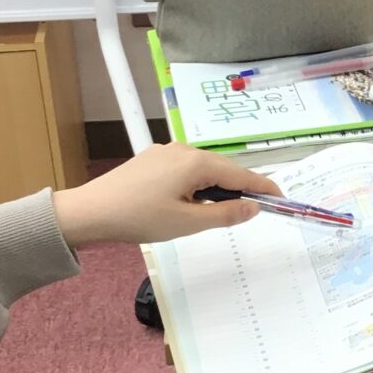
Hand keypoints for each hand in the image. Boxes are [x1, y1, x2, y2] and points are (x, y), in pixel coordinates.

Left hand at [51, 144, 283, 247]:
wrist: (91, 212)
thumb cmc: (140, 218)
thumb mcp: (188, 222)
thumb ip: (225, 214)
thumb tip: (253, 207)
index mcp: (196, 162)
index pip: (241, 175)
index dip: (263, 188)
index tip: (281, 200)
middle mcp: (183, 149)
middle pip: (223, 170)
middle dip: (238, 190)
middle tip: (251, 213)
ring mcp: (166, 152)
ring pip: (203, 170)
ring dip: (215, 190)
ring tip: (214, 214)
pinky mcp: (152, 160)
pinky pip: (185, 170)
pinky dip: (196, 186)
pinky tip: (189, 204)